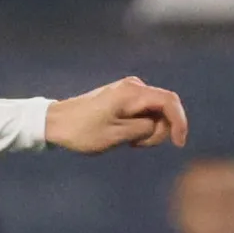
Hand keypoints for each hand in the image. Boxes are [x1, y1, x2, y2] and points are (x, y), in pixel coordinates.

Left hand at [45, 77, 188, 154]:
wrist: (54, 123)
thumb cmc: (81, 132)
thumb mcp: (116, 136)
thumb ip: (144, 129)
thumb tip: (158, 124)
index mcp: (132, 93)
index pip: (169, 102)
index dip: (179, 122)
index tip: (179, 144)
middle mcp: (133, 86)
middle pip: (163, 107)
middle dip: (158, 130)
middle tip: (135, 146)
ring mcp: (127, 90)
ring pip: (153, 111)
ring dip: (147, 130)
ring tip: (125, 142)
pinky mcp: (121, 97)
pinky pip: (142, 111)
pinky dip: (139, 126)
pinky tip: (123, 135)